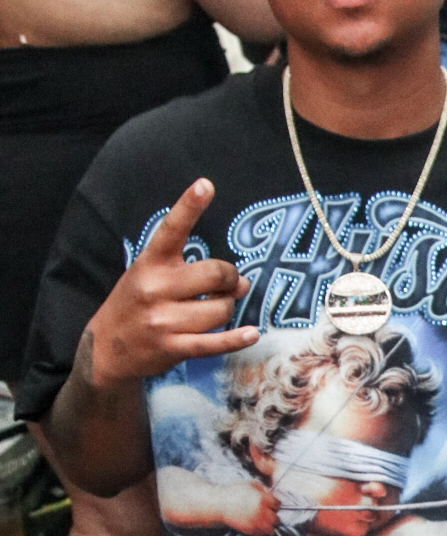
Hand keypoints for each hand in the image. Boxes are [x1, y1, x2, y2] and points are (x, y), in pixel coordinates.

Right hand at [86, 178, 258, 387]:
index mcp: (149, 263)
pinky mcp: (173, 348)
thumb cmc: (135, 304)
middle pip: (214, 274)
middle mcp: (155, 289)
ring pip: (220, 309)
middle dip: (230, 278)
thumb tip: (242, 281)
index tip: (205, 185)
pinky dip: (238, 338)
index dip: (189, 206)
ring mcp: (163, 320)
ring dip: (227, 308)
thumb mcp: (147, 274)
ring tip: (217, 308)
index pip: (171, 230)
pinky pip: (215, 342)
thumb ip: (189, 270)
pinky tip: (252, 333)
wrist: (105, 350)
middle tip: (229, 283)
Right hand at [222, 481, 280, 535]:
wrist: (219, 503)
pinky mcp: (249, 530)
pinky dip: (262, 532)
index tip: (270, 505)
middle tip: (268, 514)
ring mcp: (255, 522)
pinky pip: (261, 535)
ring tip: (266, 523)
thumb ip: (263, 489)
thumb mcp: (250, 484)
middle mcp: (261, 511)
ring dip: (270, 526)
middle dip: (273, 516)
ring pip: (271, 529)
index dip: (274, 504)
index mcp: (262, 498)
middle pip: (276, 519)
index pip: (277, 505)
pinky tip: (259, 527)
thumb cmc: (234, 491)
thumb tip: (271, 495)